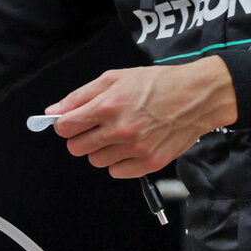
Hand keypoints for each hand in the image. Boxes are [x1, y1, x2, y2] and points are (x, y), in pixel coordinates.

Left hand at [48, 58, 237, 178]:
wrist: (197, 97)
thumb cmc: (156, 84)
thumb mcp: (114, 78)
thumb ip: (80, 96)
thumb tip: (53, 111)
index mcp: (108, 106)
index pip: (66, 127)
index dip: (64, 125)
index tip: (71, 123)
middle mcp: (120, 130)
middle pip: (77, 148)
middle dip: (81, 138)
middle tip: (95, 128)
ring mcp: (136, 149)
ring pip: (96, 161)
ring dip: (101, 150)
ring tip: (117, 134)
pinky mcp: (150, 163)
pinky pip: (117, 172)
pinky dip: (119, 162)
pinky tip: (129, 146)